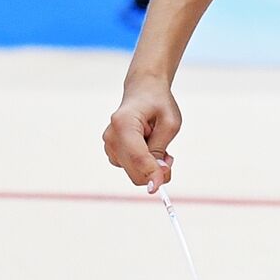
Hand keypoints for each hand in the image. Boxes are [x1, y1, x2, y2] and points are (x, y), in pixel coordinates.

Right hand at [103, 76, 181, 193]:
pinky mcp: (112, 152)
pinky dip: (144, 165)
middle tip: (170, 157)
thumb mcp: (169, 124)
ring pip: (134, 173)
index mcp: (124, 123)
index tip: (159, 188)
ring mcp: (109, 145)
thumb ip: (160, 149)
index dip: (150, 174)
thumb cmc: (158, 104)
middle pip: (134, 171)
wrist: (143, 91)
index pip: (138, 157)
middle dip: (155, 172)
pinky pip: (132, 169)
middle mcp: (111, 136)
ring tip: (158, 145)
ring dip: (151, 168)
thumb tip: (156, 175)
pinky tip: (149, 148)